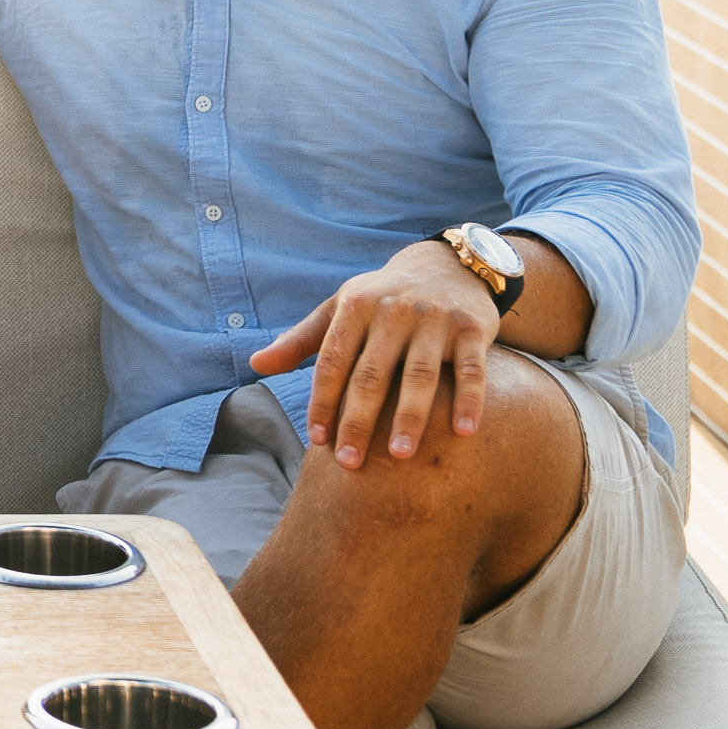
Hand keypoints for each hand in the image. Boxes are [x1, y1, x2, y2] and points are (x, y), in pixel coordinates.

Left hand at [250, 241, 500, 468]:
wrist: (448, 265)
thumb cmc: (382, 297)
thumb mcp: (341, 309)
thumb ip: (301, 340)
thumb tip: (255, 365)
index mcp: (355, 307)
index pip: (332, 362)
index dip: (323, 402)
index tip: (318, 440)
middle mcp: (393, 311)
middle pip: (372, 375)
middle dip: (358, 420)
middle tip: (349, 463)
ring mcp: (434, 319)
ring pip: (419, 375)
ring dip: (409, 417)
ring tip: (399, 455)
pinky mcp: (472, 329)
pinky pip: (472, 370)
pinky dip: (470, 401)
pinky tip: (464, 433)